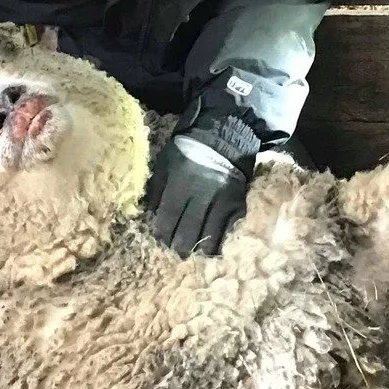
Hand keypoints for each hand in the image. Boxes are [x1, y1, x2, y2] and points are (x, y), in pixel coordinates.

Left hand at [146, 134, 251, 256]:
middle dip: (180, 247)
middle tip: (177, 250)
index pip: (168, 219)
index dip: (162, 234)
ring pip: (209, 237)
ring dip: (199, 248)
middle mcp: (202, 196)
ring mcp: (222, 203)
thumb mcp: (165, 162)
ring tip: (194, 250)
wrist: (224, 138)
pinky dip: (218, 242)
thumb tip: (151, 215)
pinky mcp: (237, 206)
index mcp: (181, 183)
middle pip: (188, 233)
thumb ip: (156, 189)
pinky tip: (211, 246)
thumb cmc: (187, 150)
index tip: (161, 239)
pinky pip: (227, 232)